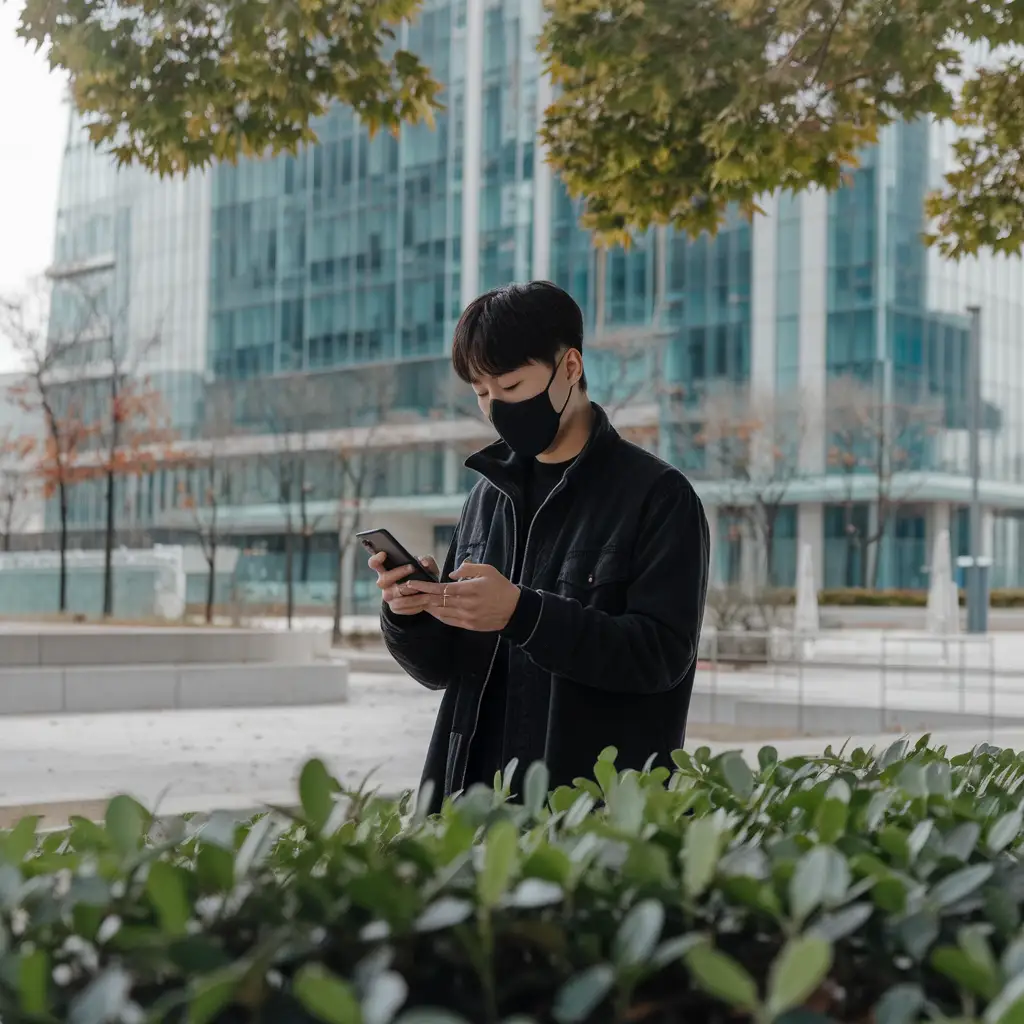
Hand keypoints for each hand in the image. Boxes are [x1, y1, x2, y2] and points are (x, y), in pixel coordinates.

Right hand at [370, 551, 440, 615]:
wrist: (424, 594)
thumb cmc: (421, 575)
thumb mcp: (425, 566)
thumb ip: (426, 560)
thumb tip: (424, 562)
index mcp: (386, 569)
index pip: (374, 564)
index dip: (376, 559)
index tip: (384, 553)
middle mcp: (384, 583)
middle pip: (383, 580)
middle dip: (398, 572)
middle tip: (412, 567)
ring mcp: (388, 596)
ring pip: (395, 593)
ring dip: (410, 589)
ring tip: (422, 586)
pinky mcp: (395, 607)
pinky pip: (402, 605)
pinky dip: (414, 601)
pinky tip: (423, 598)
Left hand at [403, 562, 519, 631]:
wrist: (515, 610)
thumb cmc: (501, 587)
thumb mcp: (487, 570)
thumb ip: (467, 569)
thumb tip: (451, 573)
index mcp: (470, 589)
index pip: (441, 588)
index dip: (424, 586)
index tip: (411, 583)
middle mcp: (466, 604)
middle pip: (436, 601)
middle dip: (419, 597)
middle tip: (405, 593)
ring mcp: (467, 616)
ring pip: (440, 612)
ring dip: (426, 606)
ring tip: (414, 600)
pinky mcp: (468, 625)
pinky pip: (448, 620)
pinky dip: (437, 615)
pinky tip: (430, 610)